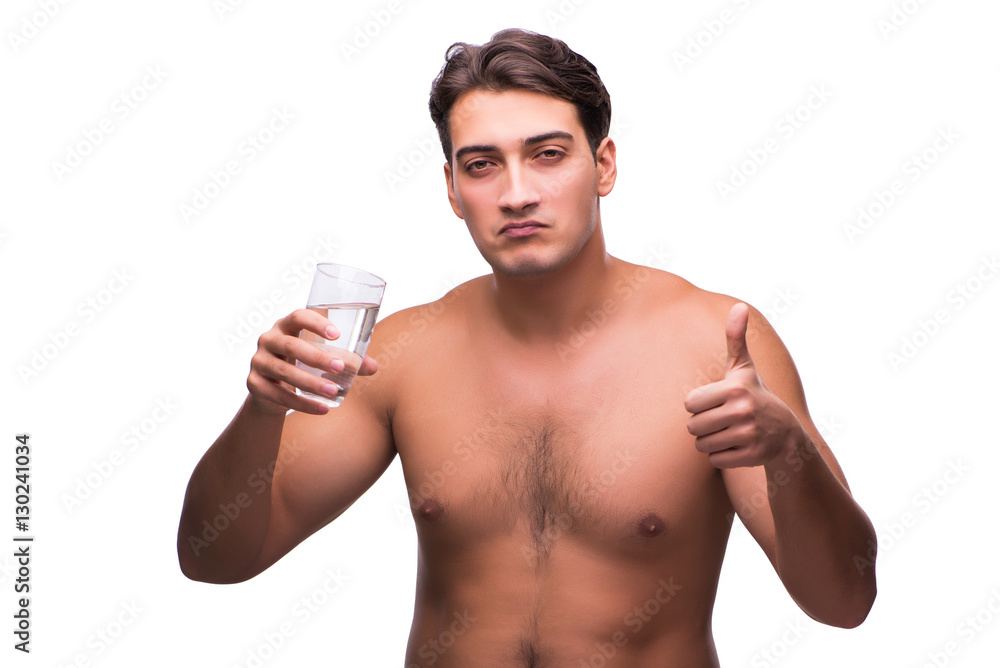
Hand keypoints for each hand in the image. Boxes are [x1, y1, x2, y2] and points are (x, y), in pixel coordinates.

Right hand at [247, 309, 377, 415]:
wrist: (271, 390)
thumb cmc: (301, 364)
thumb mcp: (320, 358)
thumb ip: (346, 360)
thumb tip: (373, 367)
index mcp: (285, 326)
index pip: (297, 317)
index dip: (316, 323)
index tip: (337, 334)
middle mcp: (268, 340)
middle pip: (290, 346)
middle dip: (316, 357)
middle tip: (340, 368)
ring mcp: (258, 362)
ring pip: (284, 372)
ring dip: (310, 383)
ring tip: (333, 392)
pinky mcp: (254, 384)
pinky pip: (278, 395)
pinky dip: (302, 403)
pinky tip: (322, 409)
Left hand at [684, 302, 802, 467]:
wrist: (785, 433)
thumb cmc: (754, 395)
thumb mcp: (743, 368)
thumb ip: (736, 338)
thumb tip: (739, 306)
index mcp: (734, 388)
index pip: (689, 403)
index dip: (700, 405)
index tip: (718, 402)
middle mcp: (742, 411)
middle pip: (693, 426)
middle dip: (703, 425)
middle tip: (723, 421)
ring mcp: (748, 435)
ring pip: (701, 445)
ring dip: (711, 442)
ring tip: (730, 433)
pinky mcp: (751, 457)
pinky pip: (715, 460)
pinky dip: (722, 457)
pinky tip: (738, 447)